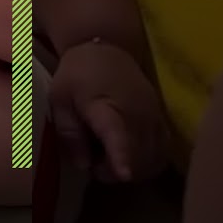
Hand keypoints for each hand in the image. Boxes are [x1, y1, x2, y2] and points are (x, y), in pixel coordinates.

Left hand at [48, 40, 168, 182]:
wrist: (107, 48)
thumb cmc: (78, 74)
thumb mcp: (60, 99)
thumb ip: (70, 133)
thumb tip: (83, 165)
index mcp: (107, 108)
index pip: (118, 136)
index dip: (121, 157)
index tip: (124, 174)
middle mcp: (137, 115)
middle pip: (137, 158)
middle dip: (114, 172)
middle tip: (93, 162)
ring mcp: (153, 118)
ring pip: (152, 159)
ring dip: (132, 169)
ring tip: (109, 158)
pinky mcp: (162, 119)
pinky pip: (163, 151)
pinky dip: (150, 162)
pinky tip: (132, 158)